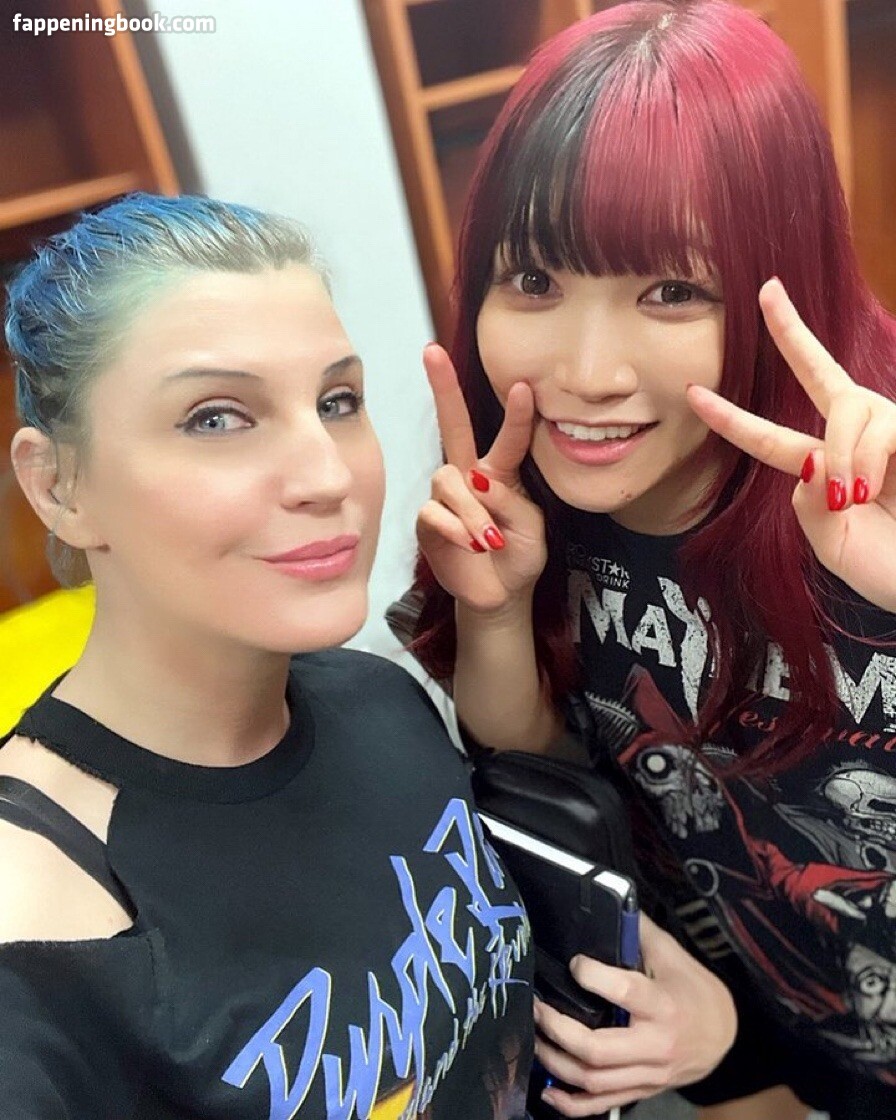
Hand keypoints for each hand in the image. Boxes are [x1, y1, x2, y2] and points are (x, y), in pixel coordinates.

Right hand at [417, 344, 546, 614]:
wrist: (499, 595)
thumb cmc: (519, 555)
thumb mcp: (532, 528)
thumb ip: (511, 501)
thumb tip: (480, 481)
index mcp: (500, 472)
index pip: (508, 437)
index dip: (515, 413)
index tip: (523, 385)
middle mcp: (468, 476)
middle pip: (453, 426)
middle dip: (443, 388)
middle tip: (432, 351)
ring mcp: (445, 497)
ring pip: (448, 480)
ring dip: (472, 511)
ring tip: (489, 540)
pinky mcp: (427, 522)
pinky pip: (434, 512)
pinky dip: (456, 529)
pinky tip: (471, 545)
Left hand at [533, 915, 736, 1115]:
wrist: (724, 1034)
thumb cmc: (693, 988)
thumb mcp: (672, 954)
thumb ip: (639, 931)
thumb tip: (610, 900)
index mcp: (663, 1005)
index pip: (624, 991)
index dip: (592, 976)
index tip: (574, 962)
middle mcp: (654, 1045)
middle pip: (598, 1049)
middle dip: (558, 1030)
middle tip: (536, 1007)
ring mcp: (647, 1074)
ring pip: (594, 1080)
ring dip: (556, 1062)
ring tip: (534, 1037)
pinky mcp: (641, 1091)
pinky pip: (602, 1105)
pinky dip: (571, 1104)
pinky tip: (547, 1090)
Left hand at [686, 277, 895, 612]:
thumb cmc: (891, 570)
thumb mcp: (834, 544)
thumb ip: (810, 505)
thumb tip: (810, 457)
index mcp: (826, 470)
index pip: (770, 438)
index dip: (732, 419)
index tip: (693, 393)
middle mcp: (858, 439)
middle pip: (818, 371)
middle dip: (791, 330)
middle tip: (766, 289)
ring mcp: (891, 429)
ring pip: (846, 409)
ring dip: (843, 455)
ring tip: (856, 498)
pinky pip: (878, 427)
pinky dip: (865, 460)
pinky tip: (872, 490)